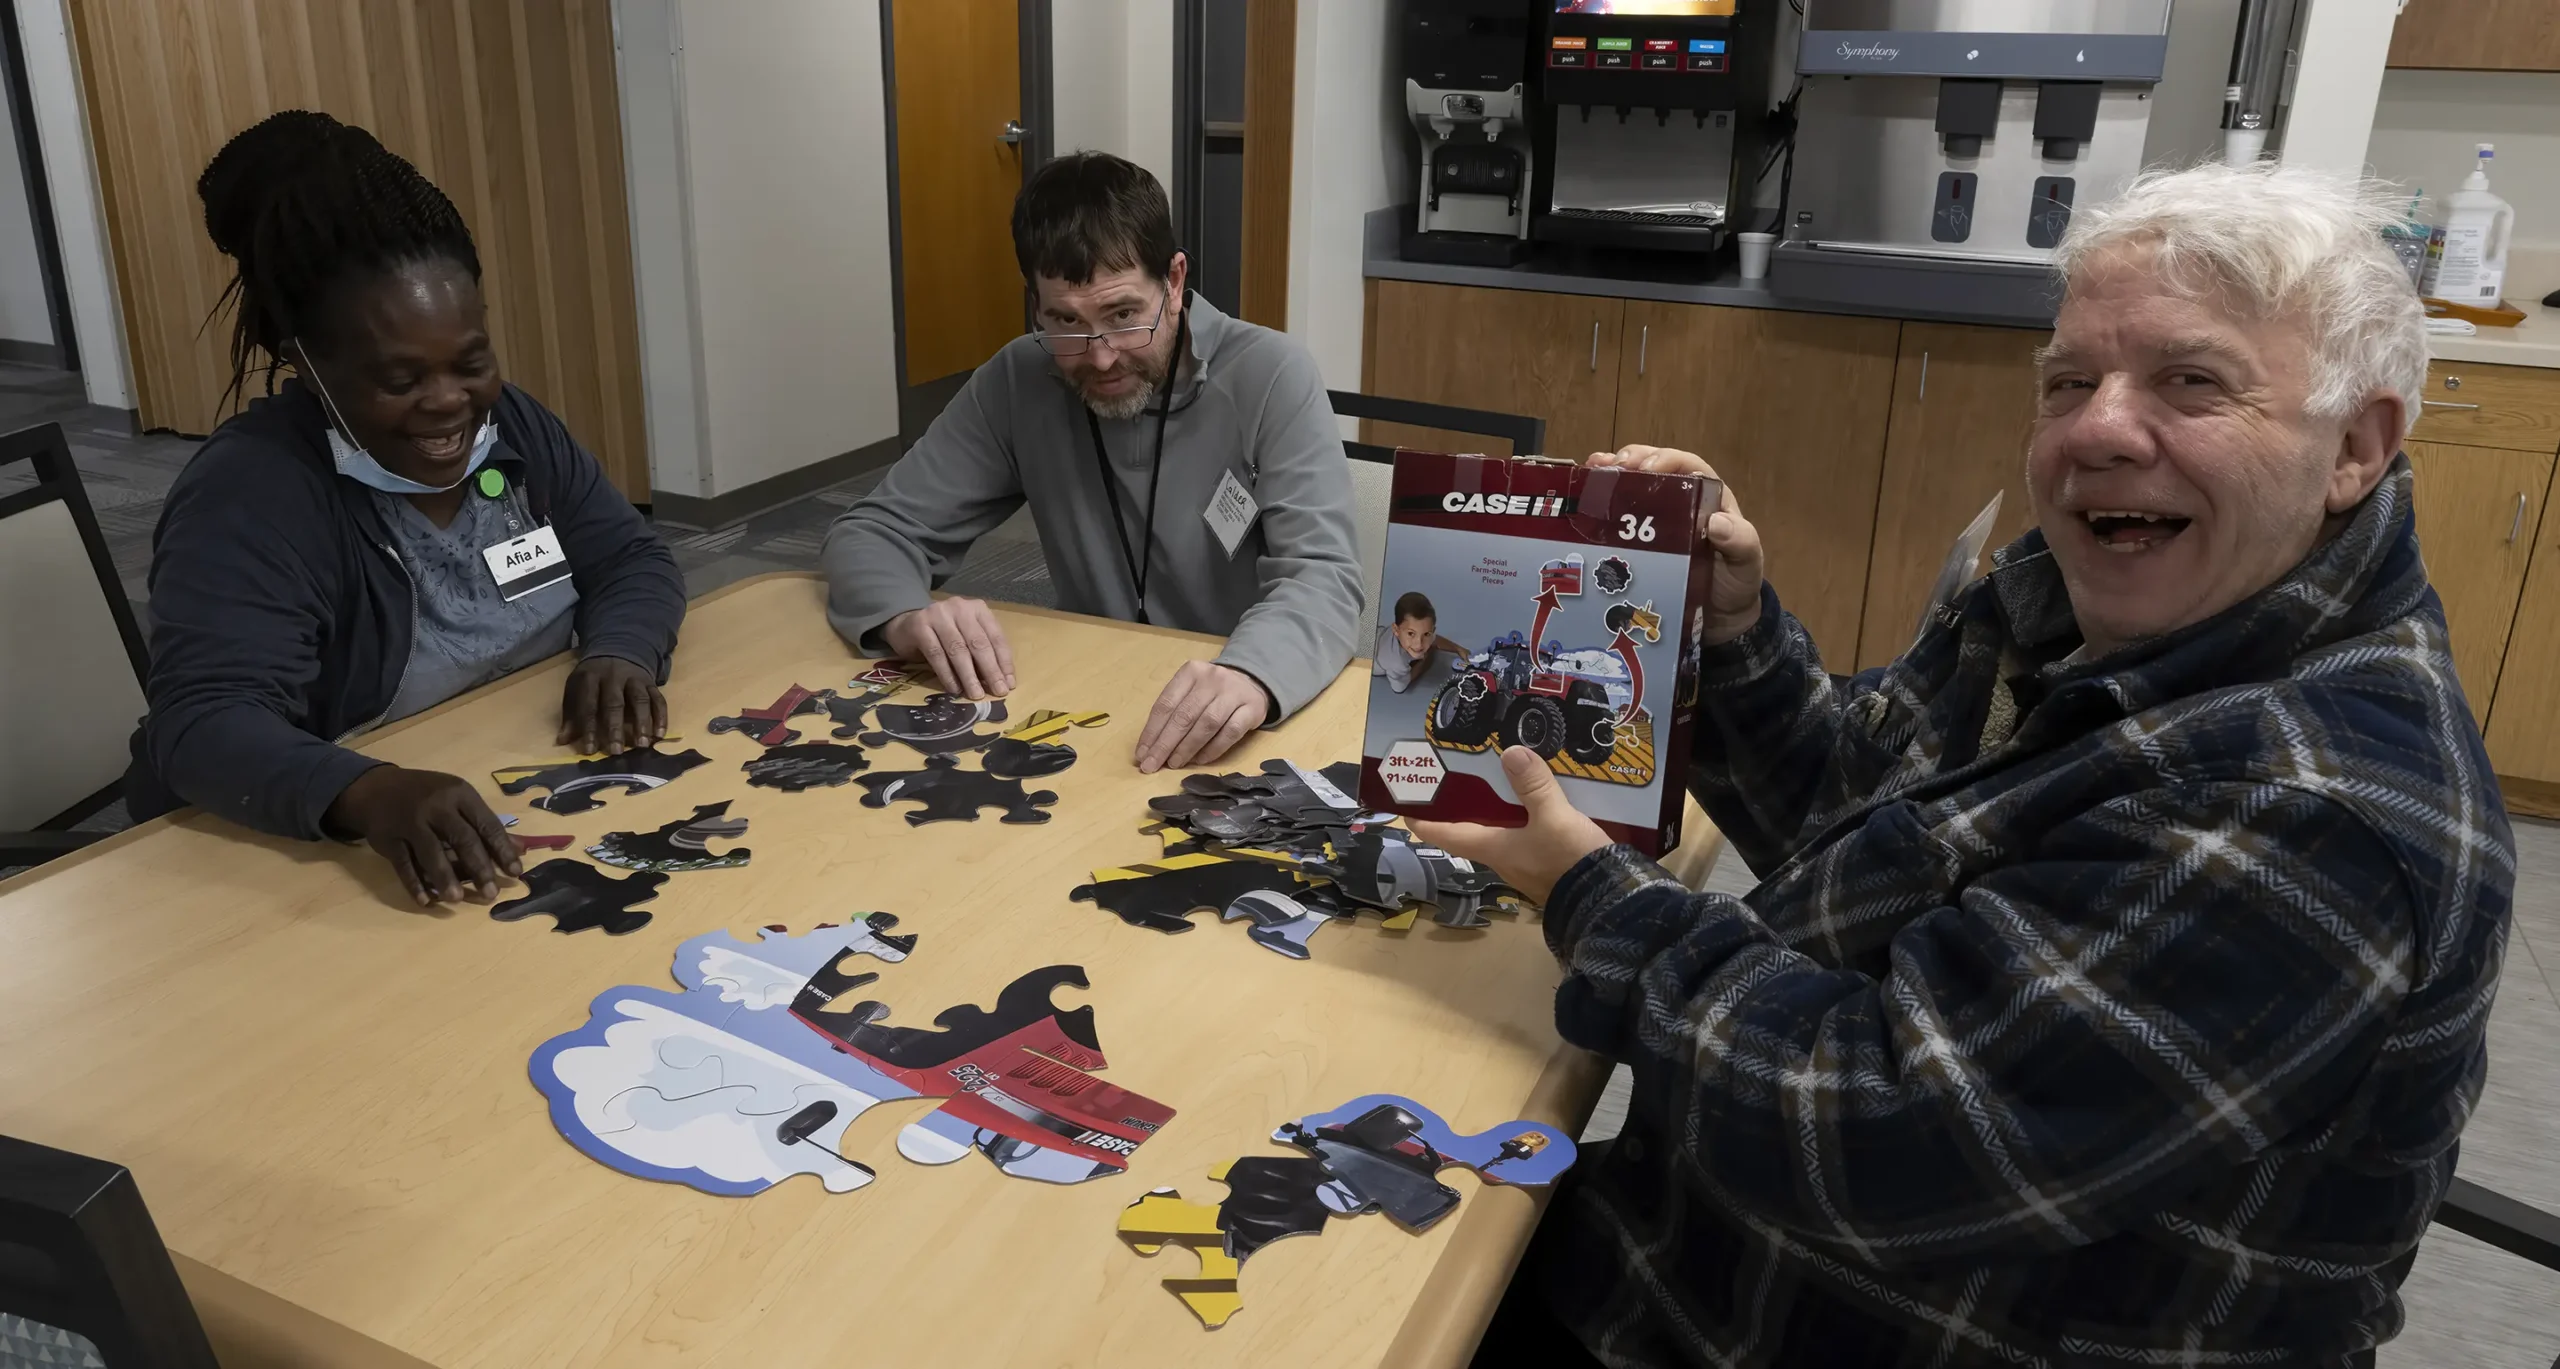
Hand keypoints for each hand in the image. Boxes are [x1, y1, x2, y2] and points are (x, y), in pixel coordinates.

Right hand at [324, 765, 521, 906]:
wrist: (376, 788)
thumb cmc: (427, 796)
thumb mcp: (457, 799)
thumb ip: (484, 823)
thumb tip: (519, 849)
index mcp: (460, 794)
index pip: (487, 824)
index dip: (502, 850)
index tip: (515, 873)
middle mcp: (437, 806)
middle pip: (462, 839)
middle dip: (479, 868)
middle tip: (491, 894)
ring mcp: (410, 821)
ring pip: (431, 853)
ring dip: (445, 877)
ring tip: (458, 899)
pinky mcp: (388, 837)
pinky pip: (403, 864)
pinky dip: (414, 884)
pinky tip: (426, 901)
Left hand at [559, 656, 665, 755]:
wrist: (618, 649)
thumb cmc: (594, 678)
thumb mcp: (576, 689)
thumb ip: (571, 714)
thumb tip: (563, 740)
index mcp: (590, 678)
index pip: (589, 705)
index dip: (589, 728)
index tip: (590, 749)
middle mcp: (614, 676)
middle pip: (615, 703)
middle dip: (615, 728)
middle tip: (616, 751)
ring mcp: (635, 679)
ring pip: (640, 700)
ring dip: (642, 723)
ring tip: (642, 745)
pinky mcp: (651, 683)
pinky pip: (659, 699)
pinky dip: (661, 717)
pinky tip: (660, 734)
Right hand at [884, 598, 1014, 700]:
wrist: (906, 625)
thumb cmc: (945, 634)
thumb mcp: (967, 636)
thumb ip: (982, 653)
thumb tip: (999, 681)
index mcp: (978, 609)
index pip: (996, 637)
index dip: (1004, 662)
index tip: (1009, 684)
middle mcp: (959, 608)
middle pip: (978, 643)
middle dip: (990, 670)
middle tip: (998, 692)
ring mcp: (938, 615)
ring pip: (958, 650)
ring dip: (969, 676)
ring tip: (975, 694)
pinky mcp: (920, 626)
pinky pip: (936, 654)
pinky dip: (947, 674)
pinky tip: (954, 689)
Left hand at [1135, 661, 1270, 773]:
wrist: (1251, 683)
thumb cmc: (1212, 692)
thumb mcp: (1190, 691)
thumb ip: (1172, 713)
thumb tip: (1151, 748)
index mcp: (1191, 672)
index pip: (1166, 704)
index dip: (1152, 731)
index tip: (1142, 754)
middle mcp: (1212, 679)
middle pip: (1184, 715)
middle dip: (1165, 744)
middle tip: (1152, 765)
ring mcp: (1234, 693)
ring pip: (1206, 724)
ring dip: (1187, 748)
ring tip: (1174, 764)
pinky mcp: (1252, 709)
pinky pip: (1230, 732)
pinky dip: (1213, 749)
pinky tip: (1200, 761)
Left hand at [1411, 746, 1612, 906]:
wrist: (1610, 901)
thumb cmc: (1571, 861)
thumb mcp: (1553, 818)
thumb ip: (1533, 785)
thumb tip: (1510, 753)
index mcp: (1491, 848)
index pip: (1444, 834)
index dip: (1422, 819)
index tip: (1404, 803)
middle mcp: (1502, 856)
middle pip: (1470, 826)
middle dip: (1461, 800)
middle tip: (1456, 768)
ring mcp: (1525, 860)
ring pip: (1500, 827)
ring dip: (1496, 804)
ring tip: (1498, 769)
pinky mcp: (1547, 859)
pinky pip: (1527, 830)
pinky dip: (1524, 811)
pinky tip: (1537, 792)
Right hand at [1590, 444, 1763, 644]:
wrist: (1720, 618)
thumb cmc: (1735, 583)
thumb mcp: (1745, 563)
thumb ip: (1740, 542)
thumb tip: (1715, 522)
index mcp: (1708, 497)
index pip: (1688, 466)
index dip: (1666, 460)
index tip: (1646, 468)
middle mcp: (1680, 500)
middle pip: (1655, 466)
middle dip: (1633, 459)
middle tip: (1613, 468)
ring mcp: (1656, 518)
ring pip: (1634, 481)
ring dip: (1612, 471)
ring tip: (1593, 469)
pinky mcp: (1637, 538)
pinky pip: (1620, 511)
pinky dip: (1603, 497)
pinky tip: (1586, 493)